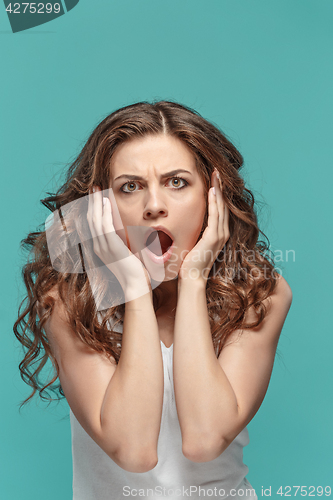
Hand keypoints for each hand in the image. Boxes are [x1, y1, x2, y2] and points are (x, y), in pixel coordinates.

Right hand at [87, 186, 151, 300]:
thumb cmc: (136, 272)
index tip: (96, 196)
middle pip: (91, 219)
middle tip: (93, 187)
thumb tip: (134, 233)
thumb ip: (127, 243)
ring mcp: (103, 247)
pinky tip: (105, 202)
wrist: (136, 285)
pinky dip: (104, 213)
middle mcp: (99, 247)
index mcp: (101, 248)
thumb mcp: (128, 254)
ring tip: (97, 189)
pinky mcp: (111, 247)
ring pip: (95, 219)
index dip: (94, 209)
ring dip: (96, 203)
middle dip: (92, 202)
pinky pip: (104, 226)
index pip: (94, 224)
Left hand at [178, 169, 229, 282]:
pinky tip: (212, 190)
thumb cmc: (189, 262)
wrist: (191, 278)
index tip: (215, 178)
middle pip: (223, 204)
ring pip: (221, 206)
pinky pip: (215, 215)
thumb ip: (193, 231)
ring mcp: (219, 235)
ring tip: (216, 175)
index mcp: (218, 233)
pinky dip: (214, 202)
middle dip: (220, 186)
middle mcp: (222, 232)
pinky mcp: (213, 237)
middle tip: (217, 171)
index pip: (220, 208)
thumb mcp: (193, 242)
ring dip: (218, 189)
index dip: (218, 192)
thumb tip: (184, 219)